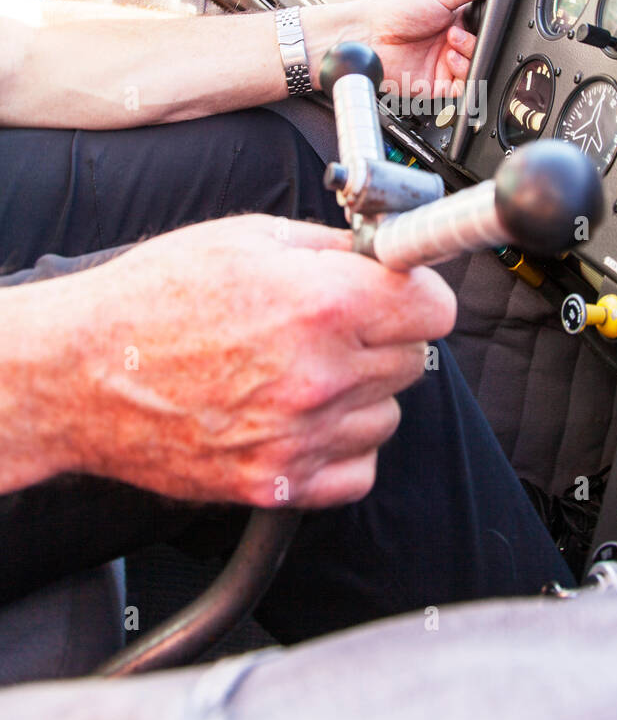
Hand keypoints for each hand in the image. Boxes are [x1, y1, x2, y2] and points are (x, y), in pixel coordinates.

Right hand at [62, 215, 455, 508]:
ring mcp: (301, 437)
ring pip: (389, 413)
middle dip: (386, 333)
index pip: (434, 308)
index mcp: (320, 305)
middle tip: (338, 322)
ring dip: (363, 390)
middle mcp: (320, 375)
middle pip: (416, 358)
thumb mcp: (247, 237)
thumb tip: (383, 252)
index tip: (405, 291)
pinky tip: (302, 414)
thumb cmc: (149, 301)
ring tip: (305, 367)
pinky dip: (342, 444)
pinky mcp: (278, 482)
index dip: (420, 292)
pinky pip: (359, 469)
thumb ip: (331, 246)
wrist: (80, 373)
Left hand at [302, 0, 490, 100]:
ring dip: (469, 54)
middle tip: (457, 31)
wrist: (369, 36)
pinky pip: (464, 88)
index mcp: (455, 19)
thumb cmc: (395, 10)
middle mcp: (452, 43)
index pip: (486, 25)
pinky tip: (449, 60)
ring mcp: (445, 64)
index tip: (488, 20)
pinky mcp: (438, 85)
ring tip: (450, 43)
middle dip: (476, 41)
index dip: (489, 25)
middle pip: (484, 48)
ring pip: (477, 67)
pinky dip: (464, 74)